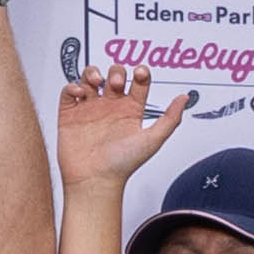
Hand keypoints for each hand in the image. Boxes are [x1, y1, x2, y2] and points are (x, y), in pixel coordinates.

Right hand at [52, 64, 178, 207]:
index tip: (140, 73)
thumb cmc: (122, 166)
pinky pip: (69, 92)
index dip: (140, 73)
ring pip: (90, 78)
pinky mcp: (70, 115)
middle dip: (115, 72)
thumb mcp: (152, 140)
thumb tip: (184, 98)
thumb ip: (170, 119)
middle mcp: (111, 108)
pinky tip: (81, 94)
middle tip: (116, 83)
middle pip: (114, 75)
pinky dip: (73, 86)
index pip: (138, 83)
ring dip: (93, 73)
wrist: (95, 181)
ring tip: (96, 82)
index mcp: (131, 111)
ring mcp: (90, 110)